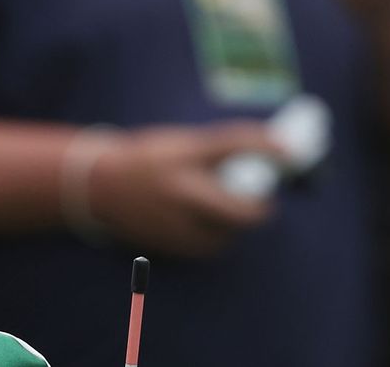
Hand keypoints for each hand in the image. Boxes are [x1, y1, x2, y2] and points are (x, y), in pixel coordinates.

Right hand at [87, 122, 279, 257]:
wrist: (98, 185)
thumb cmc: (148, 157)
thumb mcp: (182, 143)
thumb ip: (217, 151)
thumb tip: (266, 152)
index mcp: (183, 154)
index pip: (231, 144)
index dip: (266, 146)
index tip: (291, 152)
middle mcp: (179, 188)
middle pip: (237, 210)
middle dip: (258, 210)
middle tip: (265, 204)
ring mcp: (172, 220)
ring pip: (224, 233)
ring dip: (235, 225)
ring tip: (231, 212)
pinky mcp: (166, 243)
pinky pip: (205, 246)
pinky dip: (215, 237)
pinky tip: (208, 225)